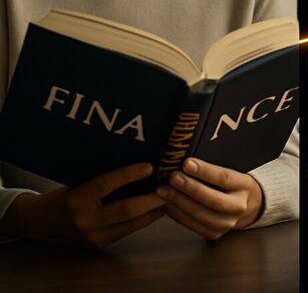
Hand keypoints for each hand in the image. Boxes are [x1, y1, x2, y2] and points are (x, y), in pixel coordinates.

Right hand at [0, 163, 164, 247]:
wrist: (40, 222)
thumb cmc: (62, 195)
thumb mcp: (76, 181)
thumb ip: (101, 176)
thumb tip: (136, 159)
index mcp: (75, 200)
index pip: (105, 184)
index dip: (128, 175)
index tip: (149, 166)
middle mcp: (84, 221)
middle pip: (125, 210)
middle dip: (153, 198)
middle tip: (173, 185)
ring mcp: (93, 237)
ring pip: (132, 224)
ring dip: (155, 210)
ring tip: (173, 195)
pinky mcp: (101, 244)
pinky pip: (128, 231)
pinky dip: (146, 219)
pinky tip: (159, 208)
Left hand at [157, 158, 262, 238]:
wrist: (248, 206)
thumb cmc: (233, 184)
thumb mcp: (233, 171)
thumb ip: (214, 168)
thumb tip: (186, 161)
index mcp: (245, 186)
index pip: (224, 178)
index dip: (205, 171)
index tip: (186, 163)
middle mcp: (238, 206)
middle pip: (212, 199)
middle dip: (189, 188)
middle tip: (172, 177)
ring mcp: (227, 223)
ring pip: (201, 215)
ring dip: (179, 202)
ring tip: (162, 191)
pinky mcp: (215, 234)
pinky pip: (193, 225)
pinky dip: (178, 214)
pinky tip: (167, 204)